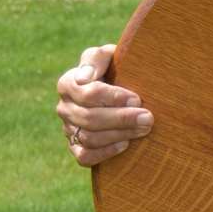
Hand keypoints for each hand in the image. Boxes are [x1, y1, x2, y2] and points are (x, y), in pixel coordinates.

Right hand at [55, 44, 151, 166]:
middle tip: (148, 118)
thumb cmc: (114, 67)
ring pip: (89, 138)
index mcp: (68, 83)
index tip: (137, 99)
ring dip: (119, 135)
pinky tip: (125, 145)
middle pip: (90, 118)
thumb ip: (96, 59)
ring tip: (143, 130)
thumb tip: (84, 78)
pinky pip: (84, 156)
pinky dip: (105, 153)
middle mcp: (64, 107)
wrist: (118, 88)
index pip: (87, 93)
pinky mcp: (75, 147)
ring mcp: (68, 129)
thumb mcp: (107, 55)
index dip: (113, 97)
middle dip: (121, 119)